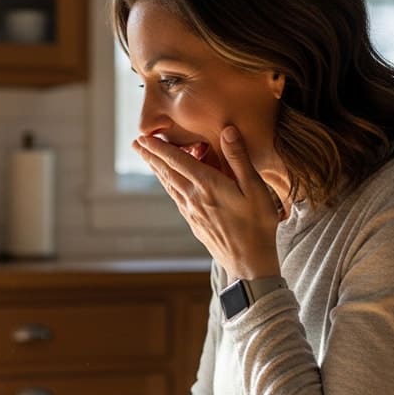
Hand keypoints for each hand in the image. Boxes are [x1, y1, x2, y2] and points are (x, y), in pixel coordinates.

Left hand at [133, 126, 279, 279]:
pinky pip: (176, 197)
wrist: (249, 264)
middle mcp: (194, 198)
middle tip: (135, 143)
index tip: (144, 137)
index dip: (160, 148)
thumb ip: (238, 158)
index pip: (178, 161)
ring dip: (156, 169)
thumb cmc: (257, 225)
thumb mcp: (255, 188)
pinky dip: (167, 184)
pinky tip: (167, 183)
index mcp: (207, 186)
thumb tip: (227, 130)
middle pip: (167, 172)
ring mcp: (191, 212)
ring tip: (146, 158)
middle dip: (151, 156)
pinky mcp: (194, 223)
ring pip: (169, 185)